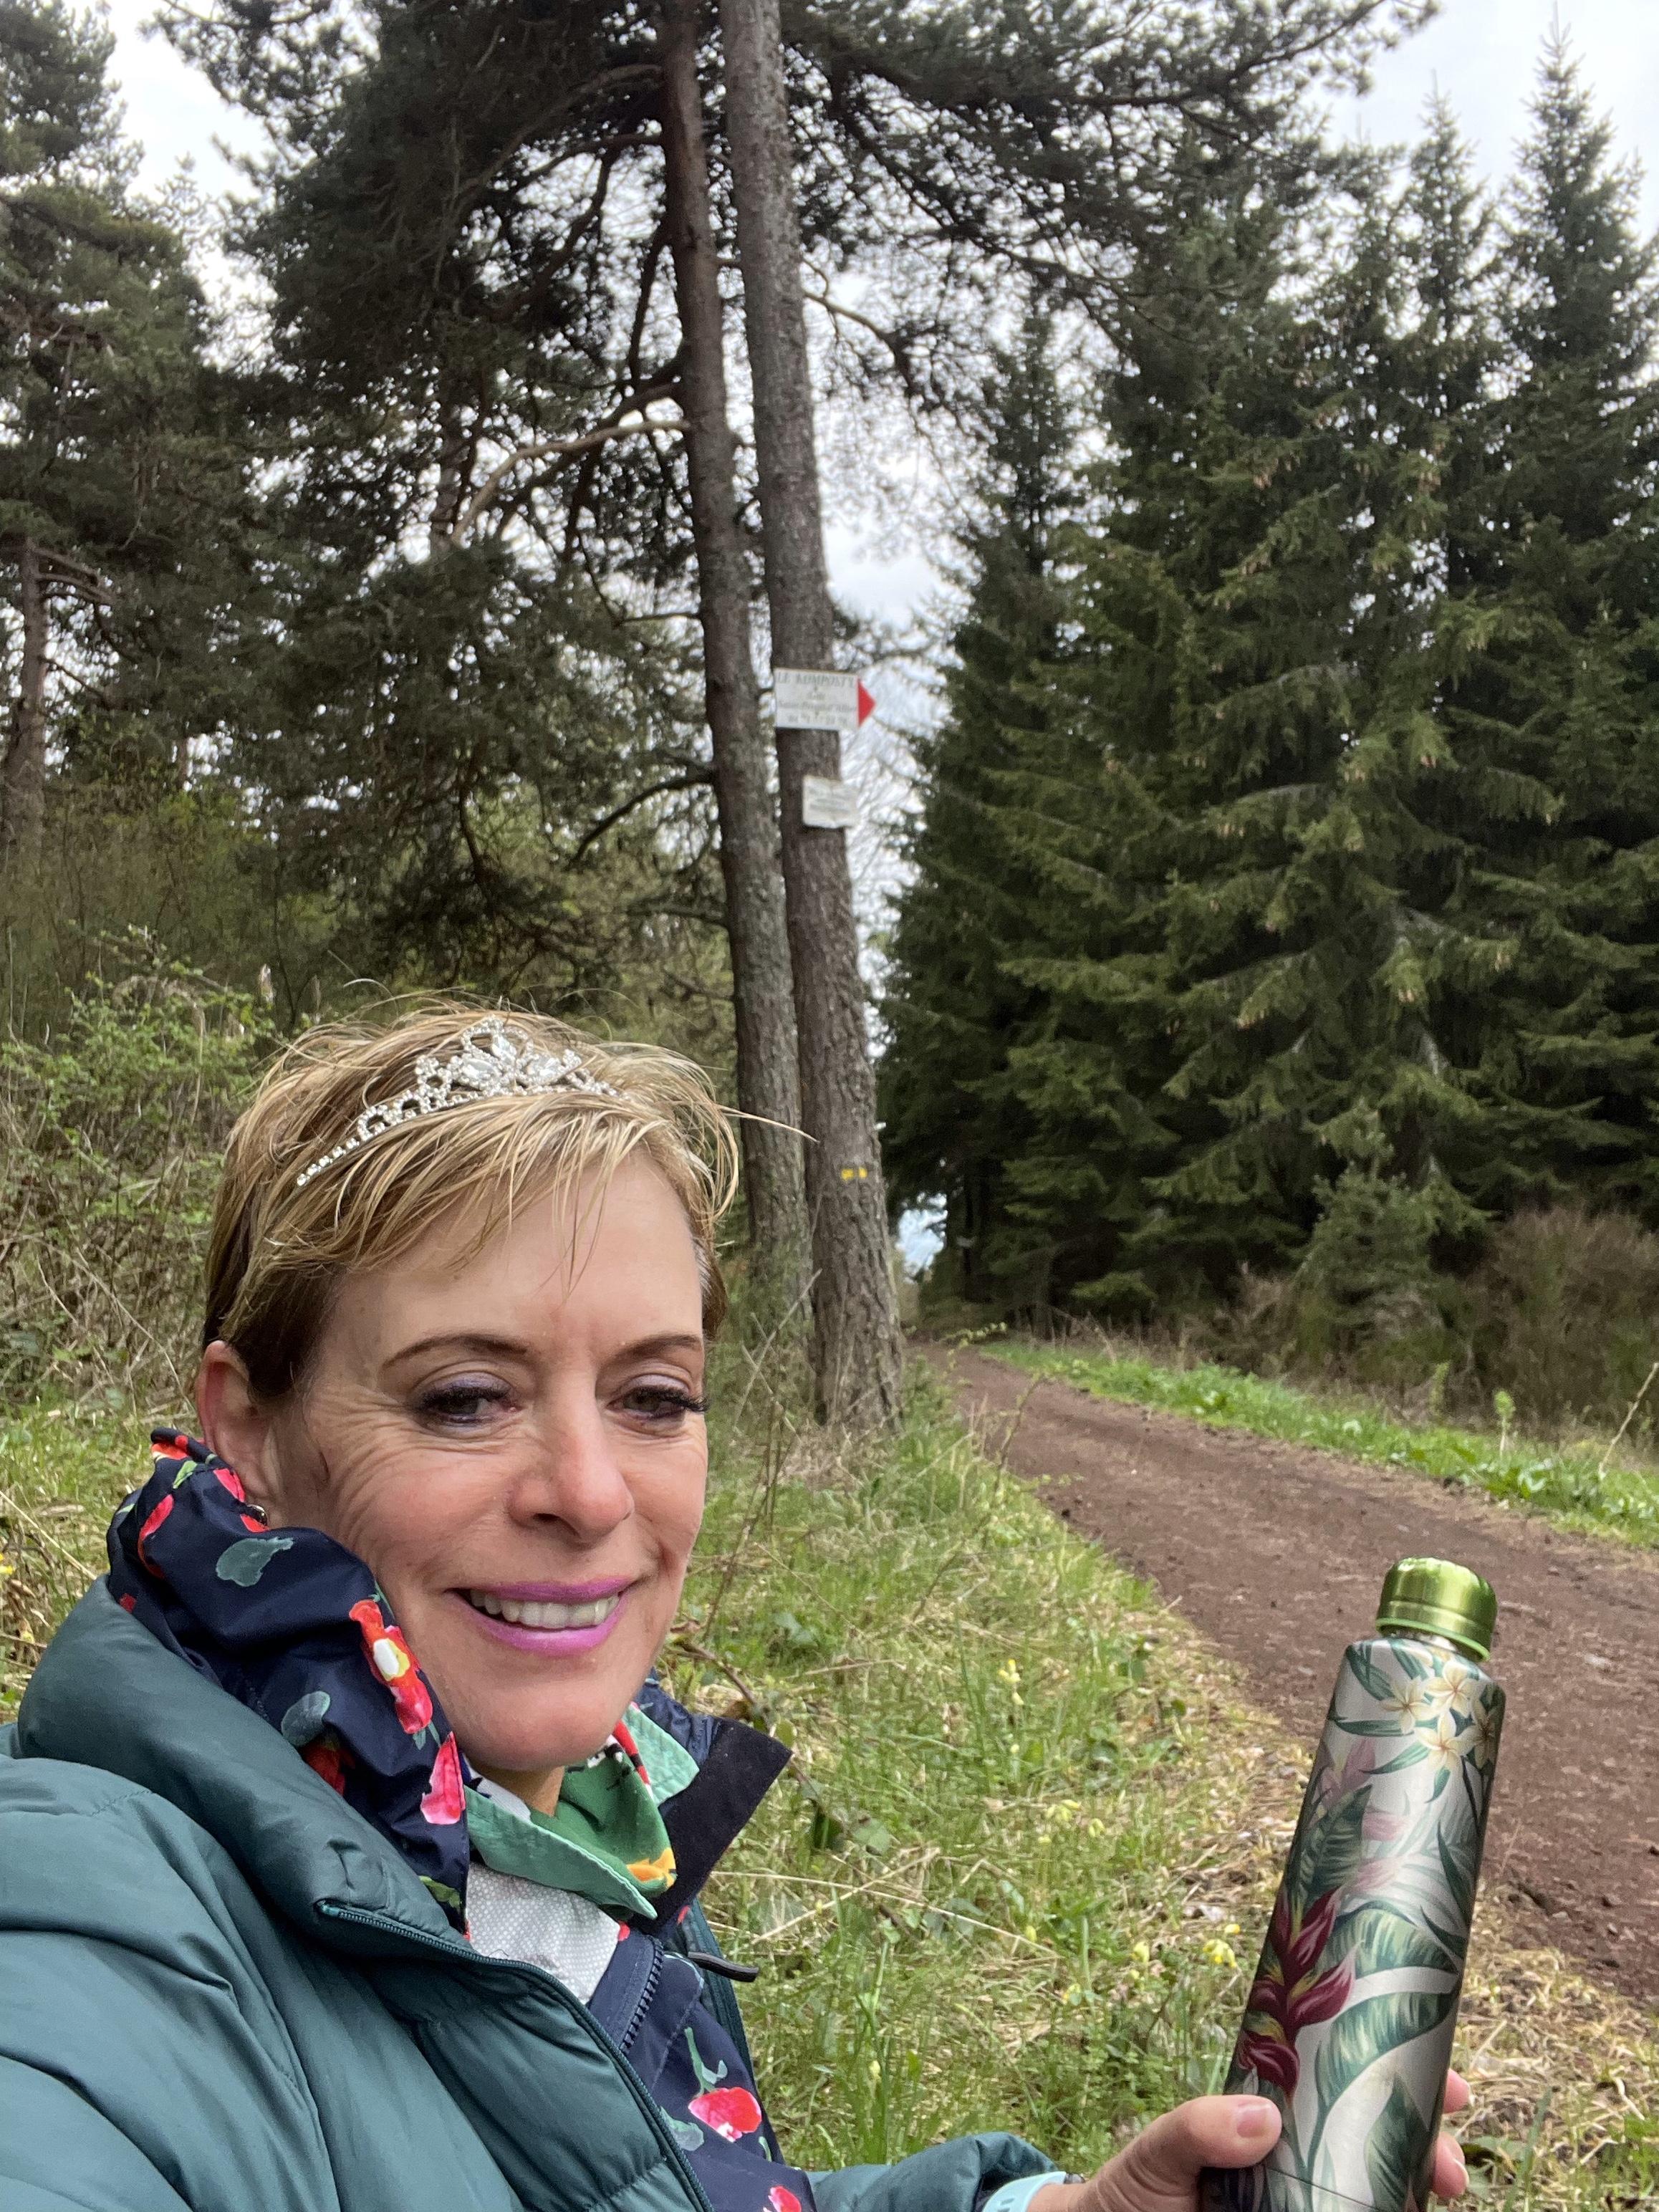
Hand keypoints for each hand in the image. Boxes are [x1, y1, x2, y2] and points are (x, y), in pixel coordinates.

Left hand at [1029, 2070, 1470, 2211]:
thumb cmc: (1134, 2191)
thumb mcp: (1158, 2149)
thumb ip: (1196, 2128)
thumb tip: (1263, 2117)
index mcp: (1276, 2118)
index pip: (1350, 2084)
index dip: (1407, 2076)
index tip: (1451, 2085)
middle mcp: (1301, 2158)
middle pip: (1384, 2145)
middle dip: (1429, 2147)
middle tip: (1449, 2167)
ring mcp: (1305, 2199)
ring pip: (1380, 2194)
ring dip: (1417, 2189)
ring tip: (1439, 2191)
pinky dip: (1383, 2209)